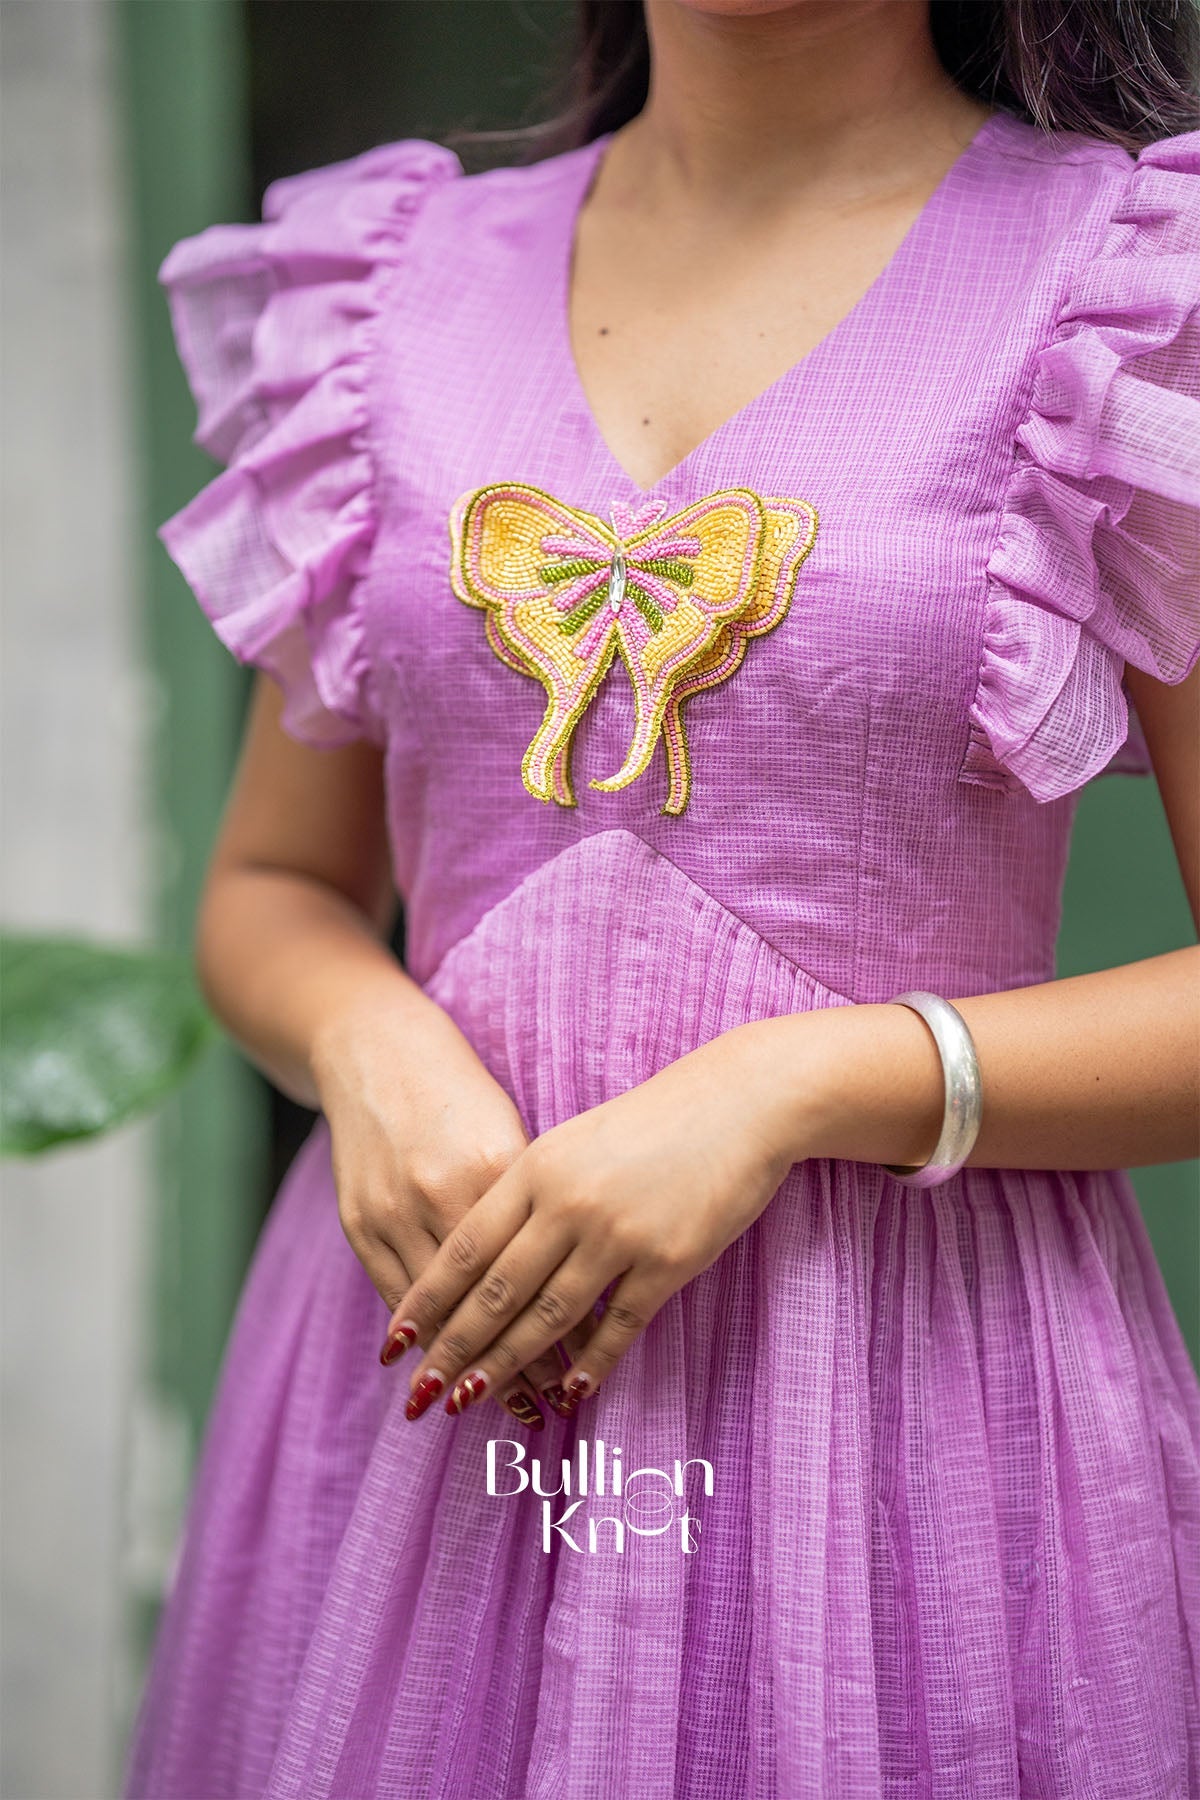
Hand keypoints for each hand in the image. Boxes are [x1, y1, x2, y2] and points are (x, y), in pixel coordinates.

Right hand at [311, 991, 593, 1427]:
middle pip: (486, 1297)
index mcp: (498, 1167)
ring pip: (436, 1309)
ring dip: (463, 1360)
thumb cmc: (465, 1095)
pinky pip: (394, 1292)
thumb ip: (539, 1198)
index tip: (583, 1368)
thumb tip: (585, 1268)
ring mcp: (394, 1210)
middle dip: (514, 1360)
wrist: (379, 1054)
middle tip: (542, 1410)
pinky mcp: (359, 1221)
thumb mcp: (512, 1135)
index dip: (558, 1321)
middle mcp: (443, 1193)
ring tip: (494, 1404)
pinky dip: (418, 1333)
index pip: (536, 1264)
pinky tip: (436, 1363)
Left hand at [384, 1020, 799, 1419]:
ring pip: (548, 1316)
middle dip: (453, 1349)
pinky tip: (568, 1393)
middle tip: (421, 1394)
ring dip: (507, 1366)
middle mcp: (567, 1204)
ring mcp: (617, 1235)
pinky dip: (591, 1364)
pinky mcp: (667, 1261)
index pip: (465, 1249)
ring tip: (473, 1402)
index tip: (396, 1342)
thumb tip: (482, 1257)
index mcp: (536, 1169)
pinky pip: (618, 1326)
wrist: (738, 1103)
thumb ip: (528, 1192)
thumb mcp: (572, 1143)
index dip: (427, 1300)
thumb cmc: (650, 1123)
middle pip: (495, 1291)